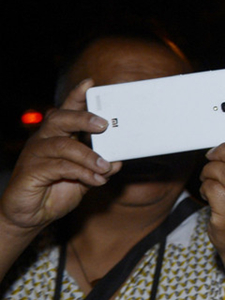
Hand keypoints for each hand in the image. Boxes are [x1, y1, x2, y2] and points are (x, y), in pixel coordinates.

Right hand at [0, 79, 119, 232]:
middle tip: (104, 125)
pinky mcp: (31, 171)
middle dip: (83, 118)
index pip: (68, 110)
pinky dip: (82, 172)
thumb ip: (100, 166)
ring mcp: (36, 154)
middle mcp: (45, 139)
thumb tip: (119, 160)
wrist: (32, 216)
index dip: (76, 95)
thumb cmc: (58, 189)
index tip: (90, 82)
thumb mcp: (85, 175)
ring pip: (64, 145)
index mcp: (59, 135)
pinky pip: (60, 167)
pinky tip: (96, 180)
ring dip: (89, 156)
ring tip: (106, 166)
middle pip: (61, 119)